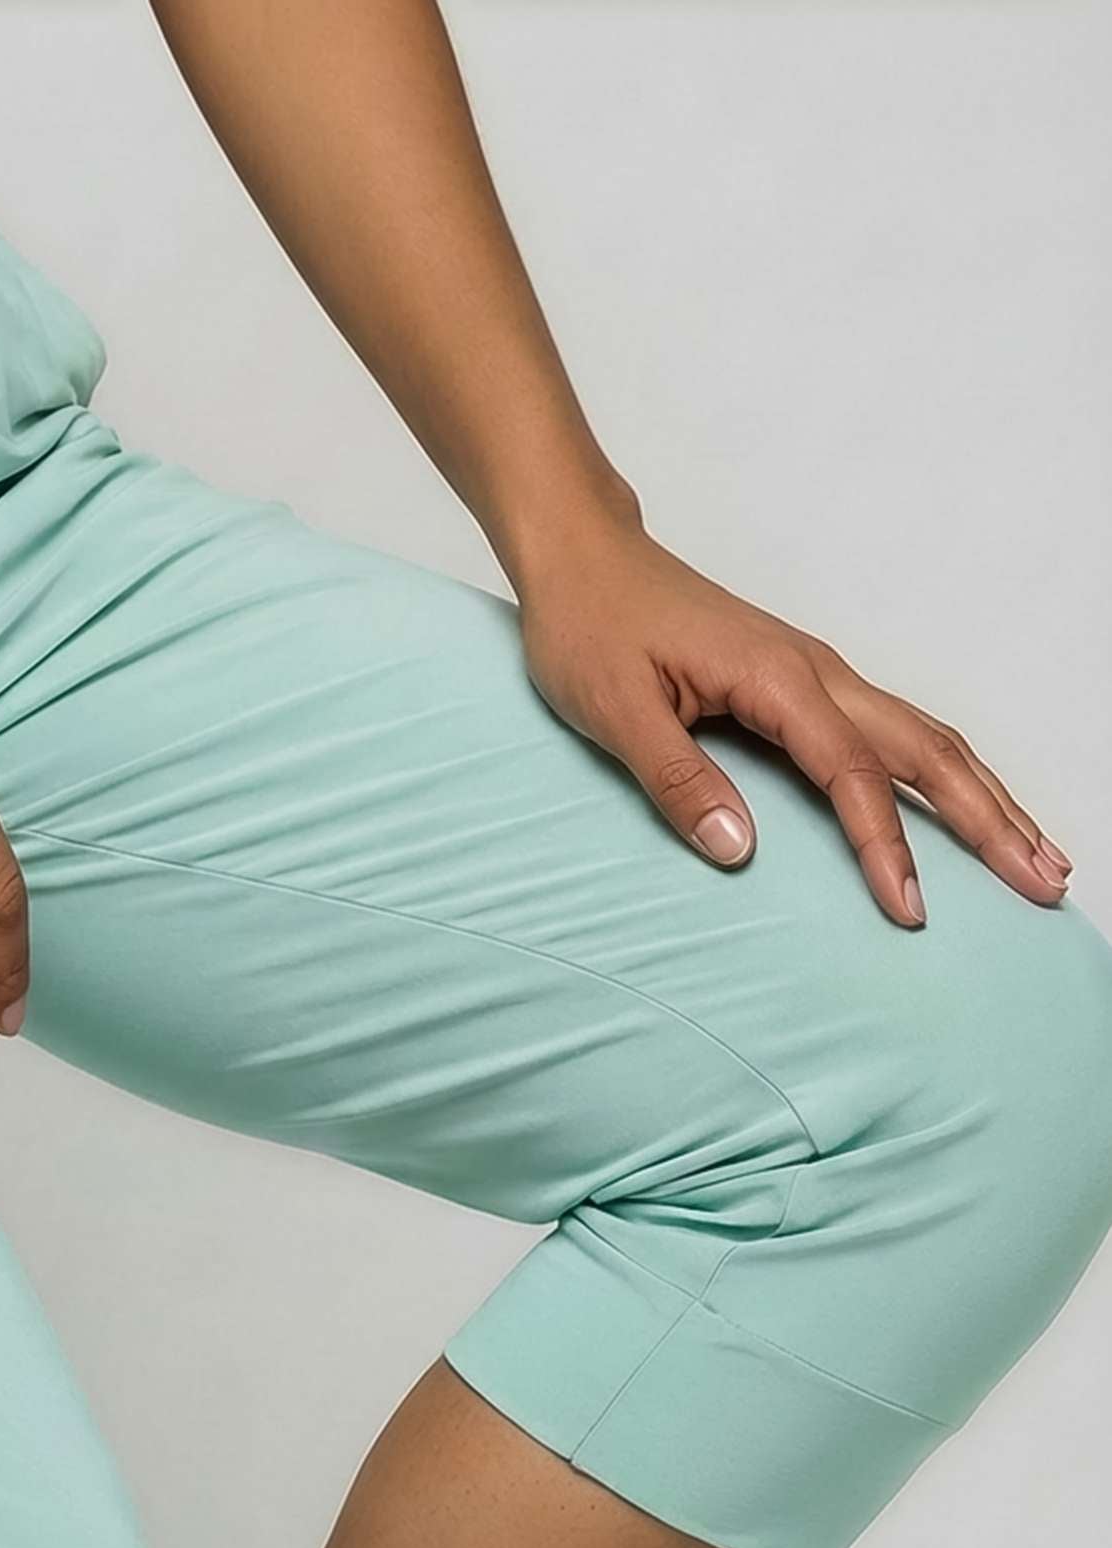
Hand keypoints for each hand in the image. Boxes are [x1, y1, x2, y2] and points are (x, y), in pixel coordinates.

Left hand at [513, 507, 1072, 925]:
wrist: (584, 559)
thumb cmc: (591, 626)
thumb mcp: (613, 709)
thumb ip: (675, 777)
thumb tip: (737, 849)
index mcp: (776, 680)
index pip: (852, 775)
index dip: (885, 846)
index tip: (909, 909)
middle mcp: (817, 673)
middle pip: (927, 750)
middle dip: (990, 820)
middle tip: (1044, 883)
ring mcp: (819, 675)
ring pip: (925, 737)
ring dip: (984, 797)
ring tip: (1037, 855)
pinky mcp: (806, 684)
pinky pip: (895, 732)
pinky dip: (943, 774)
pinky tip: (967, 807)